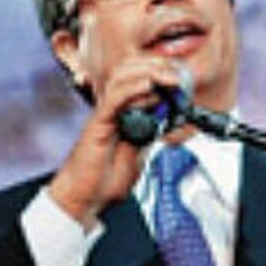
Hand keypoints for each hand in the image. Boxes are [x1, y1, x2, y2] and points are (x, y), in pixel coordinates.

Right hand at [47, 58, 185, 228]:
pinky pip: (113, 100)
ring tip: (167, 79)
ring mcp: (103, 115)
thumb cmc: (103, 180)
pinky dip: (132, 89)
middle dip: (155, 66)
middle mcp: (111, 110)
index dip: (158, 71)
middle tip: (177, 75)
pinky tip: (148, 87)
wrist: (84, 198)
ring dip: (147, 73)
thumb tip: (168, 120)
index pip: (137, 79)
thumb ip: (149, 134)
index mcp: (121, 114)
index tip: (181, 77)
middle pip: (128, 71)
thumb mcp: (139, 153)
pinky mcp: (97, 125)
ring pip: (120, 79)